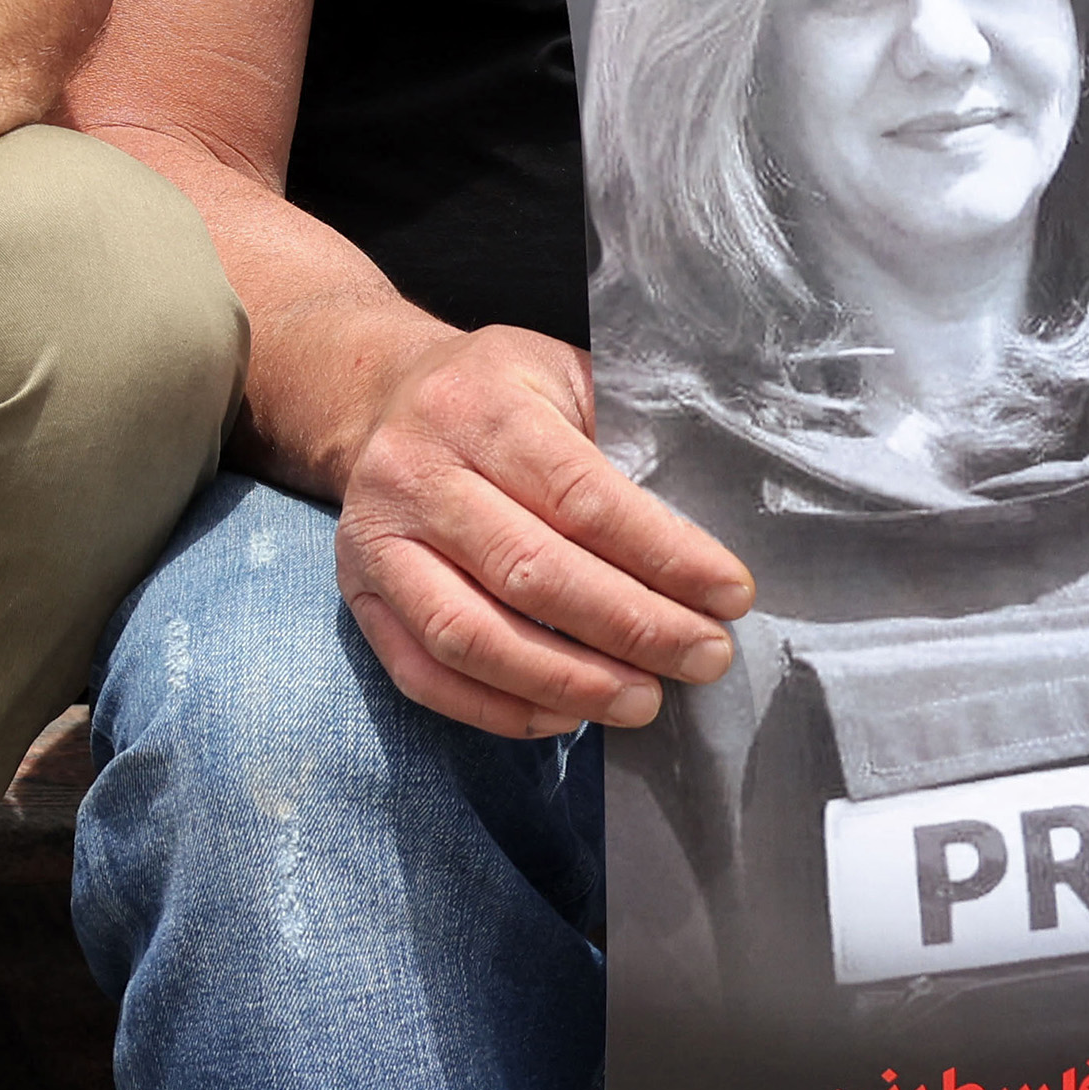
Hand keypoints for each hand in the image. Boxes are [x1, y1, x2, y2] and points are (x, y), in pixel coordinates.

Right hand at [328, 322, 752, 739]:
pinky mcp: (358, 594)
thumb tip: (709, 534)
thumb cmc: (501, 395)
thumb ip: (625, 436)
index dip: (662, 555)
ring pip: (468, 633)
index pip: (580, 496)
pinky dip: (495, 708)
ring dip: (566, 680)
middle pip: (528, 570)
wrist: (380, 395)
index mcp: (481, 406)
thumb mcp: (565, 375)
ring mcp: (376, 539)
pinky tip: (563, 714)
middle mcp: (416, 471)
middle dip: (631, 627)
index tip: (730, 596)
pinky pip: (421, 672)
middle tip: (705, 658)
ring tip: (643, 700)